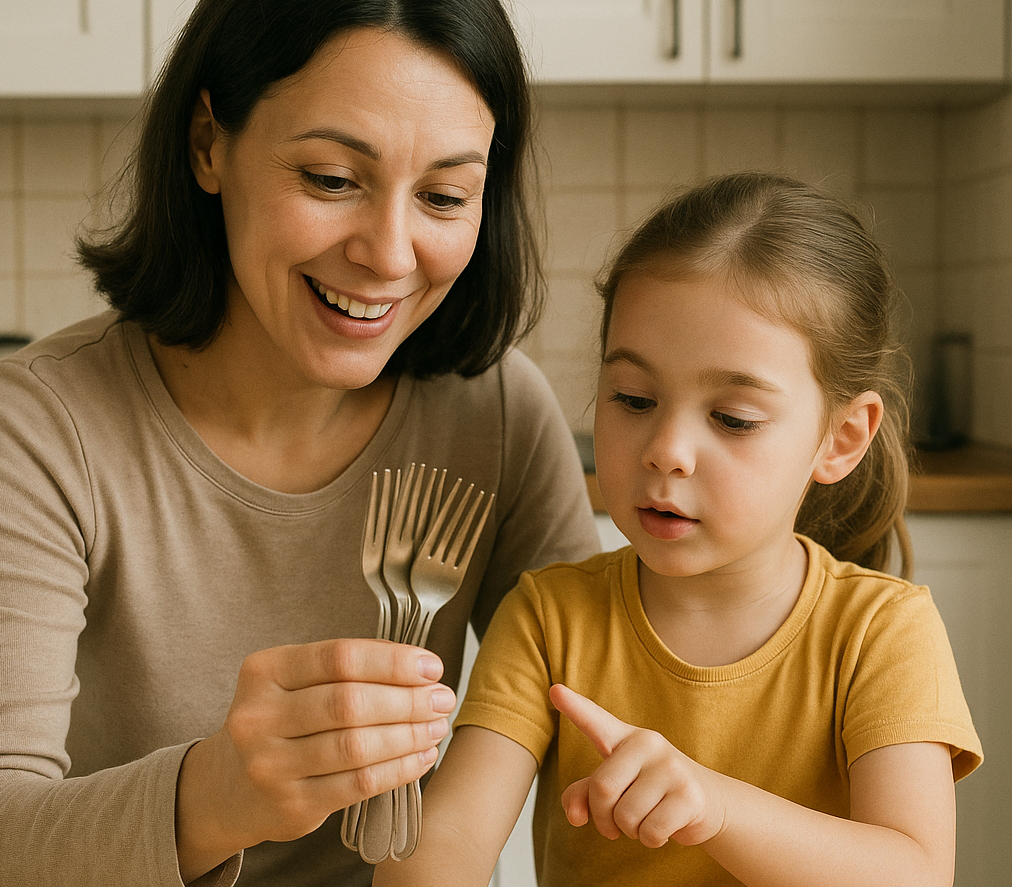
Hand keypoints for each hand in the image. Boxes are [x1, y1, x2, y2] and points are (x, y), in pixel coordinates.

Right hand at [176, 638, 454, 879]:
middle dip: (408, 700)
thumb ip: (345, 667)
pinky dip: (398, 769)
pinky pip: (358, 783)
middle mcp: (259, 717)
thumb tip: (416, 664)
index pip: (339, 658)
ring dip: (409, 735)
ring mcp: (270, 765)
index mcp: (264, 671)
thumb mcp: (293, 681)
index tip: (432, 667)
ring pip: (357, 746)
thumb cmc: (280, 721)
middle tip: (443, 698)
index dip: (392, 661)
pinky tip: (420, 757)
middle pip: (350, 703)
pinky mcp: (290, 805)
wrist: (229, 786)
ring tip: (437, 726)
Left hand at [549, 683, 723, 849]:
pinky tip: (664, 827)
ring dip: (630, 831)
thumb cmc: (651, 791)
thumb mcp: (617, 787)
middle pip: (602, 789)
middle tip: (616, 824)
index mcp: (625, 738)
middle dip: (604, 818)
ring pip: (626, 816)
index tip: (555, 691)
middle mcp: (648, 744)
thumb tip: (575, 816)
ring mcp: (671, 767)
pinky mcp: (689, 795)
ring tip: (646, 819)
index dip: (574, 707)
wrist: (707, 801)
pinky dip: (651, 840)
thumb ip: (584, 794)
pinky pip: (650, 832)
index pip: (595, 721)